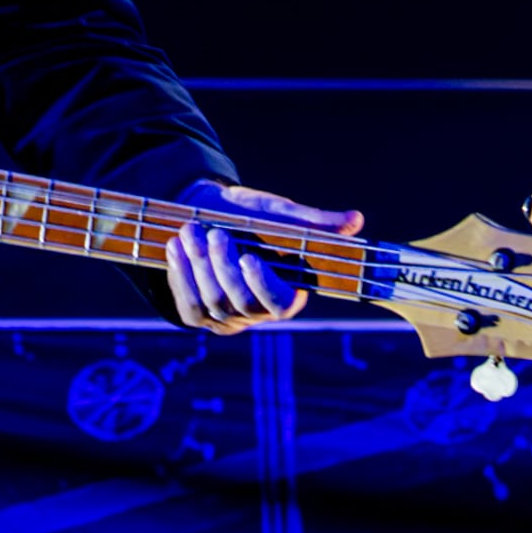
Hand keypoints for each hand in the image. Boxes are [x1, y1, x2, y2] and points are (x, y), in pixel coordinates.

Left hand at [161, 178, 362, 334]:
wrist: (207, 215)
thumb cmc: (251, 217)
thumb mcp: (280, 215)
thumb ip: (314, 222)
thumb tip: (356, 220)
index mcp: (287, 293)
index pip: (279, 303)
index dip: (263, 285)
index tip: (249, 257)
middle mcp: (256, 312)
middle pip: (239, 302)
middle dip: (223, 266)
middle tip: (214, 232)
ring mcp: (225, 317)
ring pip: (212, 302)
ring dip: (198, 267)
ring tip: (190, 232)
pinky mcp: (197, 315)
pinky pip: (188, 306)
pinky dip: (180, 276)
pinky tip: (176, 248)